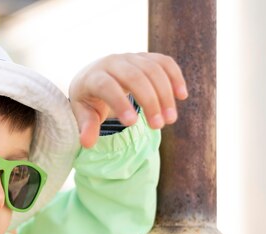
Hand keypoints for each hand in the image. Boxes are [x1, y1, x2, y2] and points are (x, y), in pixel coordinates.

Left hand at [68, 53, 187, 147]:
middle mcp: (112, 62)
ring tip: (170, 119)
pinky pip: (164, 62)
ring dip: (165, 94)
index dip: (120, 103)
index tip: (132, 124)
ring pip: (152, 69)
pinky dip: (175, 77)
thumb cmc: (89, 100)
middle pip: (134, 76)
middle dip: (149, 101)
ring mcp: (130, 57)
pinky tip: (182, 96)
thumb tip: (87, 143)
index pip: (107, 86)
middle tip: (158, 126)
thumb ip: (86, 127)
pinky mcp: (145, 57)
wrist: (93, 77)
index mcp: (93, 77)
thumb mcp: (83, 114)